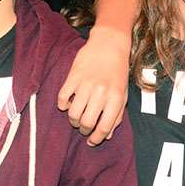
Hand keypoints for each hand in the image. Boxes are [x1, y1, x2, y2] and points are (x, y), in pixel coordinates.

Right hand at [57, 26, 131, 145]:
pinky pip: (62, 98)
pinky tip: (67, 104)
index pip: (104, 127)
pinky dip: (62, 105)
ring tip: (76, 118)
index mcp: (115, 98)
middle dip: (84, 130)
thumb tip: (108, 135)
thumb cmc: (117, 71)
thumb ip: (117, 115)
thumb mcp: (122, 93)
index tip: (92, 141)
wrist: (109, 44)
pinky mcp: (73, 76)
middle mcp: (101, 92)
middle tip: (84, 128)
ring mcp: (85, 84)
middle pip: (86, 122)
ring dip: (73, 120)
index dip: (97, 138)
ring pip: (73, 114)